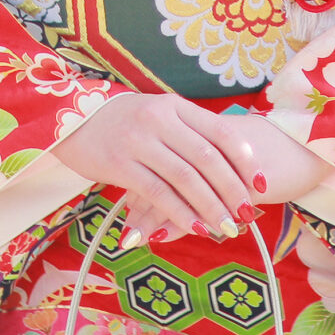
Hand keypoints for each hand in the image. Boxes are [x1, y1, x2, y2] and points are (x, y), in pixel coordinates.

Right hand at [49, 93, 327, 243]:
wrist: (72, 120)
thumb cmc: (125, 123)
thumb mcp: (160, 116)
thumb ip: (191, 134)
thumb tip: (233, 165)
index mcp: (177, 106)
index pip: (222, 133)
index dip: (246, 160)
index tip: (262, 185)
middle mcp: (161, 120)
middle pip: (208, 159)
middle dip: (232, 190)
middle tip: (247, 215)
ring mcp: (140, 141)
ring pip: (185, 178)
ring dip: (210, 206)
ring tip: (226, 227)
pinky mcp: (119, 164)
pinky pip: (157, 193)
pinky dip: (180, 213)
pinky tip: (194, 227)